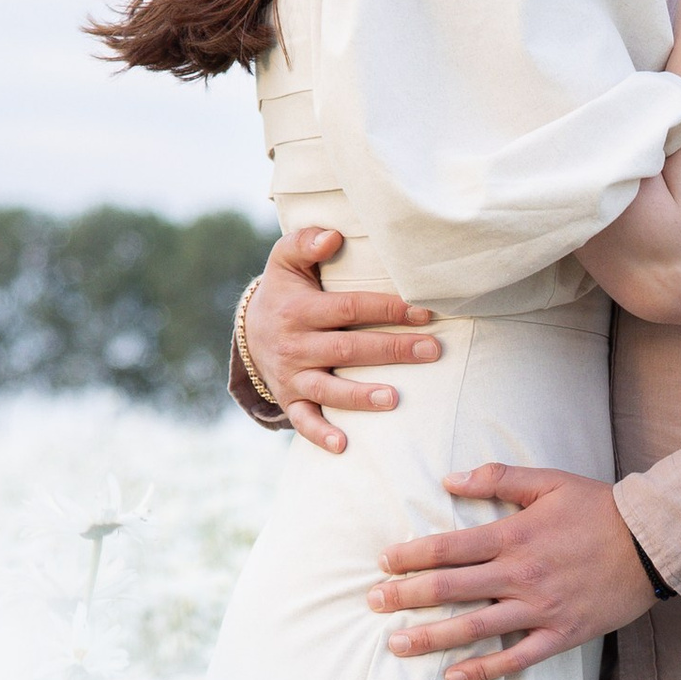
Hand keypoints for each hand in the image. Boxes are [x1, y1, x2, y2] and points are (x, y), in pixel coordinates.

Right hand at [244, 228, 443, 453]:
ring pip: (328, 388)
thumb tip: (332, 235)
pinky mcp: (290, 400)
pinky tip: (344, 445)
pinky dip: (321, 434)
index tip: (424, 312)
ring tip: (394, 398)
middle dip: (391, 350)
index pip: (349, 308)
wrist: (249, 332)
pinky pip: (303, 421)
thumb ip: (305, 242)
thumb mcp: (285, 261)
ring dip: (360, 396)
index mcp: (300, 309)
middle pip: (348, 348)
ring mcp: (292, 376)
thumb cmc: (285, 291)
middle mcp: (295, 344)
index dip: (387, 309)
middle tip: (431, 351)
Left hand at [368, 467, 658, 679]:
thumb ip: (498, 478)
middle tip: (373, 603)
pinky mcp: (561, 633)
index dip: (411, 556)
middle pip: (451, 589)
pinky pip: (516, 657)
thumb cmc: (600, 509)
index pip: (449, 547)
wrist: (653, 543)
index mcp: (515, 535)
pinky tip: (453, 678)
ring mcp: (540, 608)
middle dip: (406, 597)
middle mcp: (521, 574)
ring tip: (396, 645)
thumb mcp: (550, 481)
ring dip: (431, 637)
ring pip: (475, 627)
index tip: (384, 562)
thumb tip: (449, 480)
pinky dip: (484, 670)